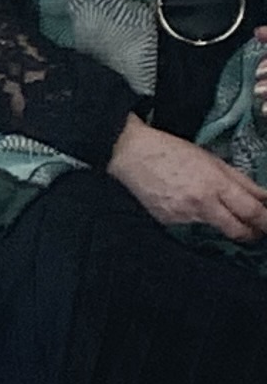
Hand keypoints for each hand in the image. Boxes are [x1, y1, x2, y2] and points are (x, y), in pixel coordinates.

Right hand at [109, 114, 266, 241]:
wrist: (131, 155)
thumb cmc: (173, 150)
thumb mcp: (212, 160)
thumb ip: (240, 181)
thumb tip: (264, 197)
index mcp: (215, 184)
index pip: (252, 211)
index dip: (266, 221)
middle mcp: (202, 204)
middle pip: (237, 230)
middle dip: (252, 233)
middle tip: (257, 231)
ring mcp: (183, 216)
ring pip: (214, 228)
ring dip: (222, 222)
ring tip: (216, 209)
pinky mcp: (168, 222)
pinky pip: (191, 224)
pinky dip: (196, 217)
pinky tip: (185, 203)